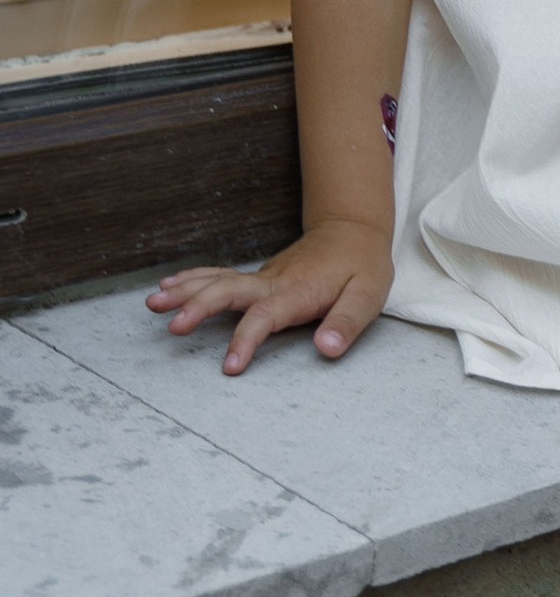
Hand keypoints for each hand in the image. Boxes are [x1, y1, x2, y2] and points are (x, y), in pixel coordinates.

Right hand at [145, 221, 392, 375]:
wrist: (352, 230)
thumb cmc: (362, 266)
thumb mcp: (368, 295)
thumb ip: (346, 323)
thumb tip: (326, 349)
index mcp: (297, 292)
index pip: (264, 316)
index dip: (245, 340)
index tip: (229, 366)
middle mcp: (272, 282)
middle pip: (227, 291)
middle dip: (198, 307)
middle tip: (172, 325)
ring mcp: (262, 276)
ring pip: (217, 280)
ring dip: (185, 290)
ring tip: (153, 303)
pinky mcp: (259, 276)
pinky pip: (220, 276)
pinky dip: (193, 278)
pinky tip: (169, 285)